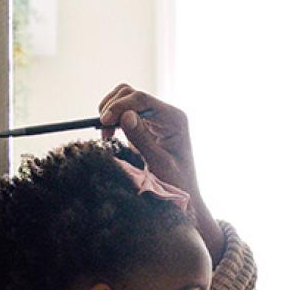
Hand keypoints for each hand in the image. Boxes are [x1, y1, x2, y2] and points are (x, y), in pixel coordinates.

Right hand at [97, 84, 224, 259]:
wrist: (185, 195)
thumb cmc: (177, 183)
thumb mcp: (158, 163)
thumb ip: (142, 139)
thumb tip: (126, 115)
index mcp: (175, 119)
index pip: (142, 99)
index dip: (120, 106)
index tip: (104, 122)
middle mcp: (166, 114)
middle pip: (131, 93)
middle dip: (113, 108)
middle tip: (104, 131)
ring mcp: (156, 118)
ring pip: (125, 99)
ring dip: (110, 113)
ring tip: (106, 135)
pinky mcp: (147, 125)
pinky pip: (125, 113)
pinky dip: (113, 120)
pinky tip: (110, 136)